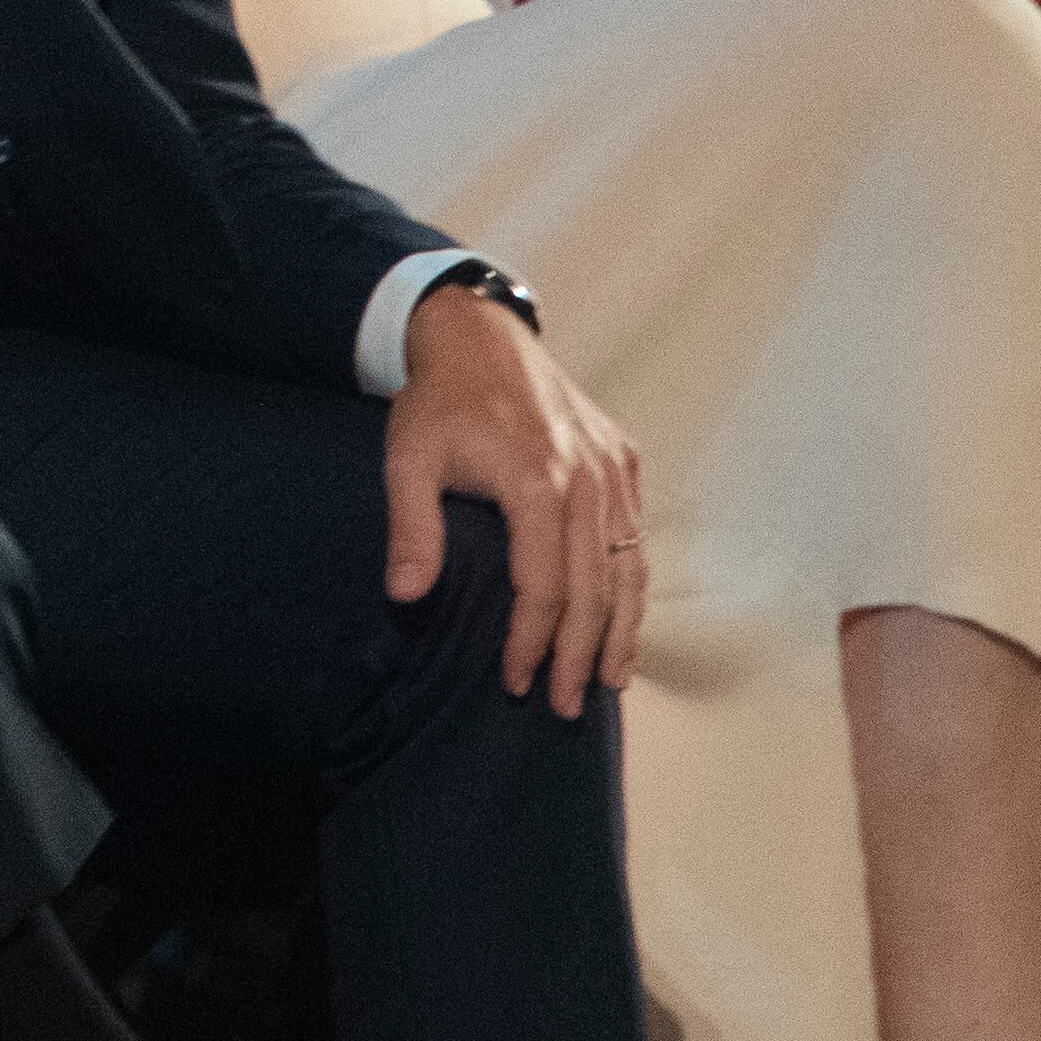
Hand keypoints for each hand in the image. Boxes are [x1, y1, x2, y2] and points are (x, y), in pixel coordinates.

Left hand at [384, 284, 645, 718]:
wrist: (478, 334)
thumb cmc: (439, 399)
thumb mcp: (408, 458)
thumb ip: (411, 529)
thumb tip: (405, 597)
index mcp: (537, 481)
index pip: (543, 588)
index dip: (532, 642)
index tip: (516, 682)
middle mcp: (587, 480)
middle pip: (594, 589)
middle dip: (581, 656)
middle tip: (565, 706)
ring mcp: (612, 470)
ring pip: (628, 567)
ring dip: (621, 630)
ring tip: (610, 681)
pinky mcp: (623, 460)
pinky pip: (635, 536)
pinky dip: (632, 584)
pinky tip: (623, 620)